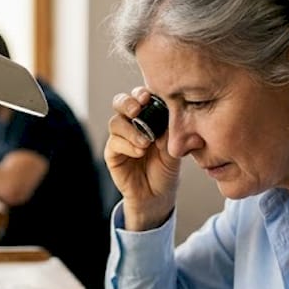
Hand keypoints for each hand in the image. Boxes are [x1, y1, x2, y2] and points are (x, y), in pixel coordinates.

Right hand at [105, 87, 180, 229]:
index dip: (141, 93)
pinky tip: (139, 152)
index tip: (149, 98)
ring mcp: (120, 138)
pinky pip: (114, 143)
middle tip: (138, 109)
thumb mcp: (174, 148)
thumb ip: (170, 132)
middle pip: (120, 102)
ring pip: (115, 122)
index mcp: (146, 116)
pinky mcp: (112, 154)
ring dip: (130, 130)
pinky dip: (127, 146)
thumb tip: (175, 115)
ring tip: (145, 143)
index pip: (139, 96)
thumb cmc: (166, 168)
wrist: (158, 194)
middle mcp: (131, 124)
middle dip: (128, 103)